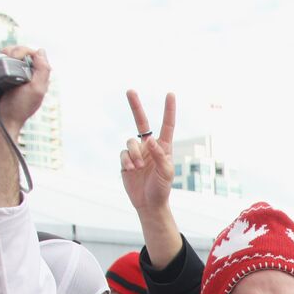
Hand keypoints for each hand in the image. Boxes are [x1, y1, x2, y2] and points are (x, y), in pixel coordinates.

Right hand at [0, 46, 49, 135]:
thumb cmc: (18, 108)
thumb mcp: (36, 90)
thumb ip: (43, 71)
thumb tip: (41, 50)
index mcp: (35, 78)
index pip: (33, 55)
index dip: (25, 51)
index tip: (17, 57)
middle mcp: (22, 76)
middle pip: (18, 52)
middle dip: (13, 50)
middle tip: (8, 57)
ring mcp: (7, 76)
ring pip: (5, 55)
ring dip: (3, 52)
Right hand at [120, 91, 174, 214]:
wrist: (148, 203)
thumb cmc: (162, 188)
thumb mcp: (166, 173)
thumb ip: (160, 156)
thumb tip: (150, 141)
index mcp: (164, 147)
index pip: (167, 125)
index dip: (168, 110)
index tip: (170, 94)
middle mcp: (149, 147)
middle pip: (141, 122)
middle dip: (135, 106)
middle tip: (130, 91)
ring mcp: (136, 153)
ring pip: (130, 142)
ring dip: (134, 153)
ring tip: (139, 167)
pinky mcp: (125, 161)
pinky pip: (123, 154)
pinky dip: (127, 161)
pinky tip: (132, 170)